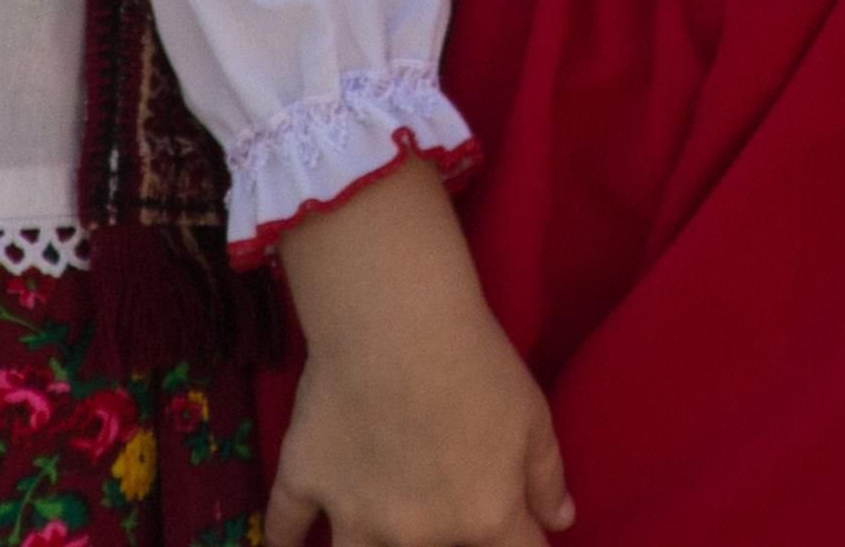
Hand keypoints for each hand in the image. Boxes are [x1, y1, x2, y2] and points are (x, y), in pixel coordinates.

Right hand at [272, 157, 574, 546]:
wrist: (395, 319)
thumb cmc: (477, 361)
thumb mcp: (534, 416)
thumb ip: (547, 477)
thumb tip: (560, 521)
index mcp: (485, 519)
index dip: (520, 544)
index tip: (514, 533)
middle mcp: (419, 534)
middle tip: (430, 509)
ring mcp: (355, 514)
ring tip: (367, 538)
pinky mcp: (305, 481)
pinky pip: (285, 526)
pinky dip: (284, 539)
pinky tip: (287, 546)